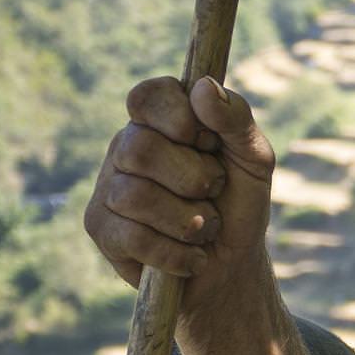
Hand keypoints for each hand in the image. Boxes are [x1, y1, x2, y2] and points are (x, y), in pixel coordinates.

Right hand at [84, 76, 275, 319]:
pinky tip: (191, 257)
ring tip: (205, 229)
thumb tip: (202, 86)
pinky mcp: (101, 230)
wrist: (231, 268)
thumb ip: (235, 119)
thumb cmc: (239, 205)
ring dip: (188, 221)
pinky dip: (175, 252)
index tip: (207, 141)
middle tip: (214, 191)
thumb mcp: (253, 159)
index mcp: (160, 121)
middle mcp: (126, 148)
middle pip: (140, 149)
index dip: (177, 117)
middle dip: (192, 178)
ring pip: (134, 196)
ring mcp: (107, 188)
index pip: (147, 96)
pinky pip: (131, 237)